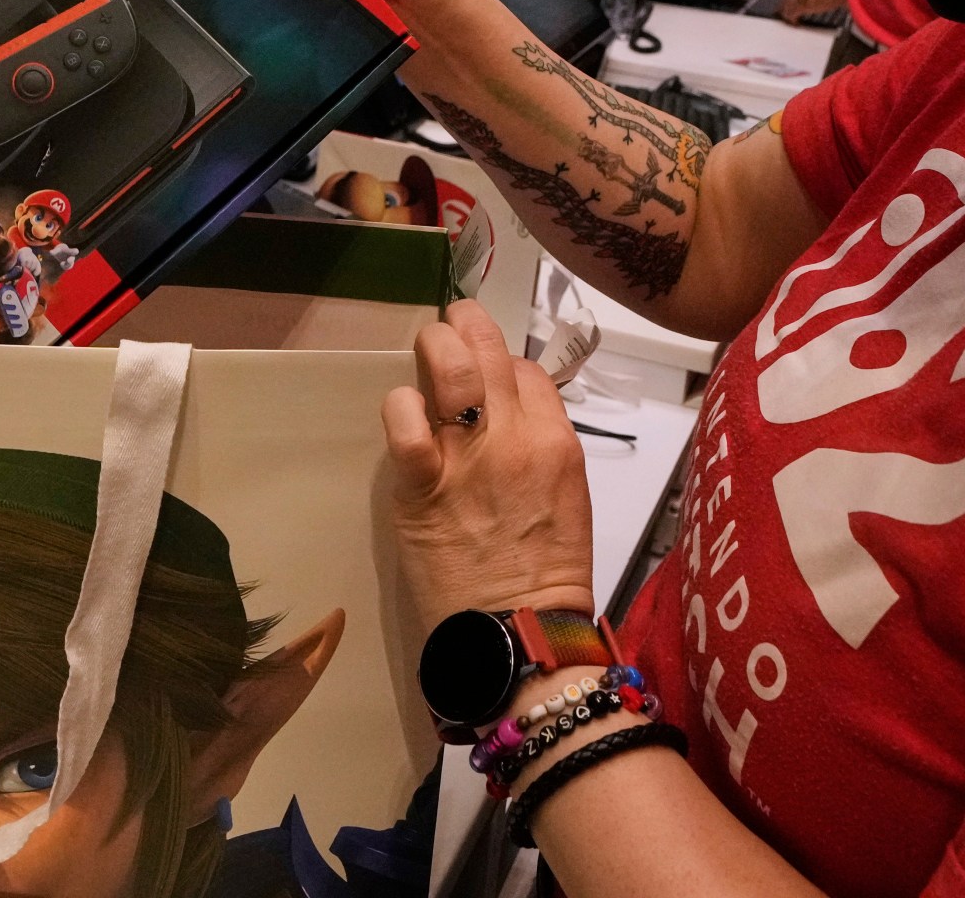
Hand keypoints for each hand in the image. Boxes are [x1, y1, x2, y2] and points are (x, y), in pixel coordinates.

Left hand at [381, 300, 593, 632]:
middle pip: (489, 350)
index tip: (486, 382)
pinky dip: (399, 407)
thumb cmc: (544, 578)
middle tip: (447, 333)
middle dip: (464, 328)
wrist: (521, 635)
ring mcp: (469, 457)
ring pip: (450, 366)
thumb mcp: (565, 501)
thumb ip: (540, 452)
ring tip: (425, 353)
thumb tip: (507, 422)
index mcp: (557, 443)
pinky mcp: (424, 486)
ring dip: (433, 347)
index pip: (527, 371)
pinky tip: (402, 414)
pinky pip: (406, 422)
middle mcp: (516, 438)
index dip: (502, 366)